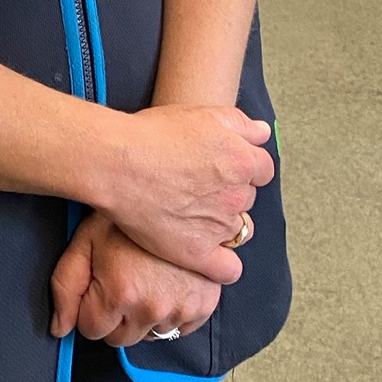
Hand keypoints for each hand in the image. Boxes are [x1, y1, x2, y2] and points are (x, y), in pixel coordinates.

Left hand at [50, 211, 230, 345]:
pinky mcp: (204, 305)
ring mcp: (182, 309)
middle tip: (120, 279)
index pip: (91, 330)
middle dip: (114, 316)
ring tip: (145, 276)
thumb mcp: (85, 240)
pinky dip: (171, 313)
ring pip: (149, 334)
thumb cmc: (127, 211)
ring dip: (144, 314)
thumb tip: (59, 327)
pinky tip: (165, 283)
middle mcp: (153, 308)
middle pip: (120, 338)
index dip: (89, 308)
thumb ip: (65, 286)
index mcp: (121, 293)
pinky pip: (179, 329)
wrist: (174, 190)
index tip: (97, 286)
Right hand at [97, 103, 273, 281]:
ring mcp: (219, 227)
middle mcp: (236, 196)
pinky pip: (227, 269)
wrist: (119, 163)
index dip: (241, 165)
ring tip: (190, 211)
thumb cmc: (155, 134)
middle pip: (246, 197)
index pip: (262, 169)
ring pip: (235, 228)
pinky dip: (223, 265)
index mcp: (242, 161)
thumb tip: (263, 134)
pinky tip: (208, 253)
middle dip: (228, 191)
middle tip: (197, 184)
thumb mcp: (204, 113)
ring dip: (220, 221)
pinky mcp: (198, 253)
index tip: (220, 164)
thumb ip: (241, 124)